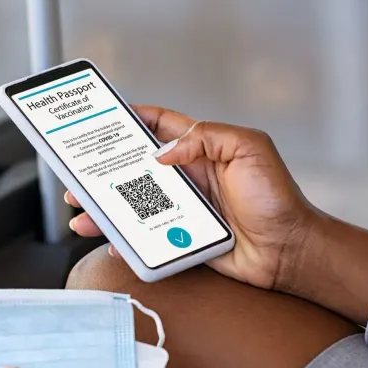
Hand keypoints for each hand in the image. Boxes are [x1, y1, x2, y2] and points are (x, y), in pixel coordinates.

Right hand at [67, 105, 316, 290]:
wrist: (288, 250)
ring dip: (105, 208)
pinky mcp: (182, 238)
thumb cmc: (277, 198)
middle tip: (78, 173)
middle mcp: (189, 177)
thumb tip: (164, 152)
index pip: (161, 125)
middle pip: (136, 169)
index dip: (134, 118)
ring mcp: (183, 209)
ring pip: (134, 205)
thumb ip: (207, 137)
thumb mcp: (249, 148)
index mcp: (202, 149)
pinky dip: (126, 242)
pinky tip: (112, 243)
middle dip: (104, 170)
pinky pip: (146, 239)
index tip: (105, 116)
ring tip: (81, 212)